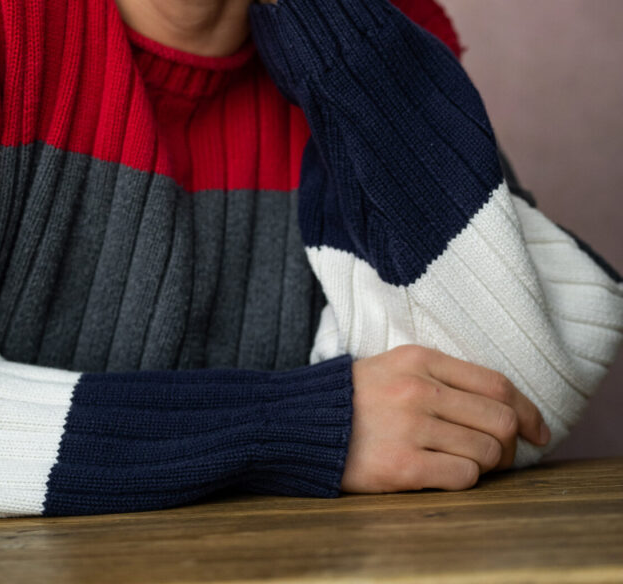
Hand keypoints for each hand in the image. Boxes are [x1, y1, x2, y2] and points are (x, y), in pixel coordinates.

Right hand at [341, 345, 549, 493]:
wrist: (302, 424)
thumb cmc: (358, 398)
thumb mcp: (399, 367)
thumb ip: (446, 378)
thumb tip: (506, 407)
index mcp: (420, 360)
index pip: (497, 384)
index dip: (528, 411)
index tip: (538, 430)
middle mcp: (418, 390)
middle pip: (499, 420)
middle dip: (511, 444)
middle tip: (501, 455)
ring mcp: (410, 429)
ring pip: (486, 452)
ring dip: (488, 465)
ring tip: (467, 464)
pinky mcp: (401, 467)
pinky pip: (463, 477)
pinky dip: (465, 480)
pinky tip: (445, 474)